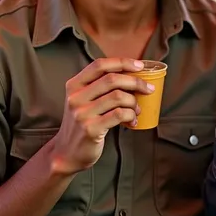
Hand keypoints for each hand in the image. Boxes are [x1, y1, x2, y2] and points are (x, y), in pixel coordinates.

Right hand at [51, 58, 152, 174]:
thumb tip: (133, 75)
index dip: (122, 62)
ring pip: (118, 97)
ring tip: (137, 109)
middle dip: (136, 82)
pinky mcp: (91, 129)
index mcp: (74, 85)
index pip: (99, 65)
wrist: (67, 152)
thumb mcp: (83, 100)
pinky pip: (119, 115)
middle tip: (148, 89)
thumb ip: (100, 86)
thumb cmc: (82, 122)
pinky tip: (132, 121)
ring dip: (134, 102)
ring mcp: (82, 113)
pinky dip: (131, 115)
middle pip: (112, 79)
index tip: (140, 66)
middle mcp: (76, 97)